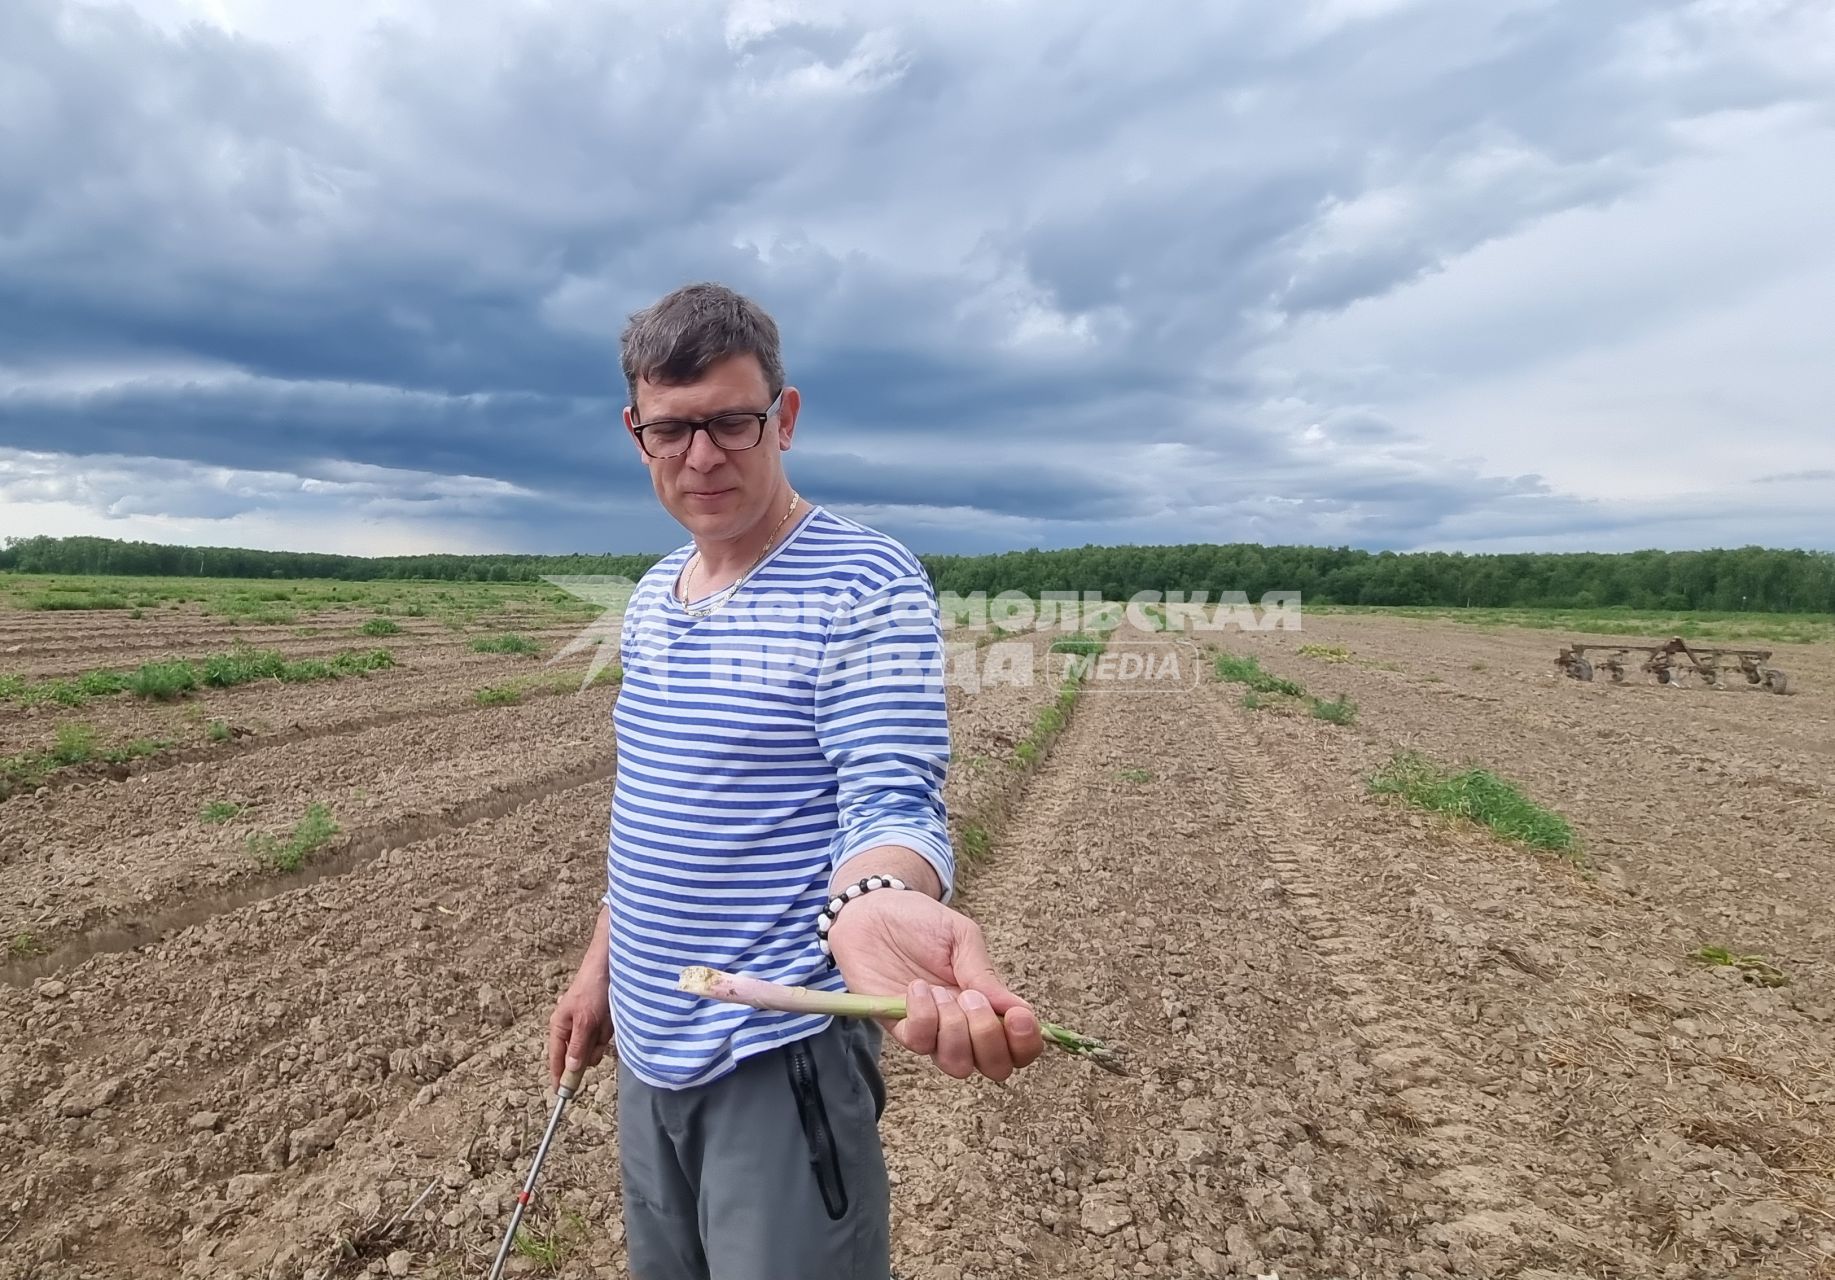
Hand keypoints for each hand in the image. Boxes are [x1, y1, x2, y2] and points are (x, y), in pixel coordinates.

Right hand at [547, 976, 613, 1087]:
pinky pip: (605, 1035)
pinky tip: (610, 1016)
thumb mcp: (585, 1021)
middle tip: (598, 1032)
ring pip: (595, 1046)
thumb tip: (571, 1069)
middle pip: (580, 1055)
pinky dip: (609, 1029)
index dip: (559, 1075)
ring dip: (602, 1037)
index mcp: (560, 1027)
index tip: (562, 1093)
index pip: (556, 1058)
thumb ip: (578, 1046)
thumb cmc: (592, 989)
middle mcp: (571, 1028)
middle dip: (591, 1048)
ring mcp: (586, 1025)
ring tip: (605, 1018)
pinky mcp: (600, 1021)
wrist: (610, 967)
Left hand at [826, 889, 1043, 1080]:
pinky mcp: (900, 1029)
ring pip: (958, 1065)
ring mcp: (933, 1031)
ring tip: (940, 991)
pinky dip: (924, 1017)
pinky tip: (917, 989)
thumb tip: (1017, 1009)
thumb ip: (984, 974)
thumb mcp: (962, 938)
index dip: (1026, 1043)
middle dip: (989, 1038)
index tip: (1018, 1017)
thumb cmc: (921, 923)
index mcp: (988, 1004)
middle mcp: (964, 1026)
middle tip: (972, 998)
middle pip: (995, 1067)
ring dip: (956, 1030)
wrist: (874, 912)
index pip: (1019, 1047)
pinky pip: (921, 1044)